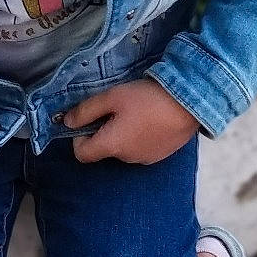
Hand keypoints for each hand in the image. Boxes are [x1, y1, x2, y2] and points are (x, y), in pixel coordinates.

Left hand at [63, 78, 198, 164]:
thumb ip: (86, 110)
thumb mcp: (112, 97)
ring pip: (124, 149)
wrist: (189, 103)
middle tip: (118, 109)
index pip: (82, 154)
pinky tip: (152, 120)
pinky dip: (141, 137)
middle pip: (105, 149)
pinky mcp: (161, 155)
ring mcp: (146, 159)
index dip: (78, 138)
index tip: (88, 120)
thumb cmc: (147, 99)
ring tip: (138, 112)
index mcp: (111, 145)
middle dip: (105, 131)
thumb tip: (67, 121)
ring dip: (125, 134)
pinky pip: (142, 148)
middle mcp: (126, 158)